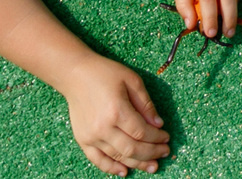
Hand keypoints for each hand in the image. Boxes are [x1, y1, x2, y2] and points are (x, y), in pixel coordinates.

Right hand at [63, 56, 168, 175]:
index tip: (167, 138)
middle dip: (151, 153)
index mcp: (117, 111)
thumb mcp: (132, 80)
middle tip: (165, 153)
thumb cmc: (105, 73)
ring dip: (137, 163)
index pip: (142, 132)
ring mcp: (91, 136)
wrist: (75, 75)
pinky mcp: (82, 140)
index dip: (157, 138)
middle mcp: (103, 127)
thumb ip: (145, 104)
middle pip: (132, 148)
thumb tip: (158, 124)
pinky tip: (125, 171)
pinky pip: (98, 160)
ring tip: (152, 166)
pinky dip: (111, 168)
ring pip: (118, 157)